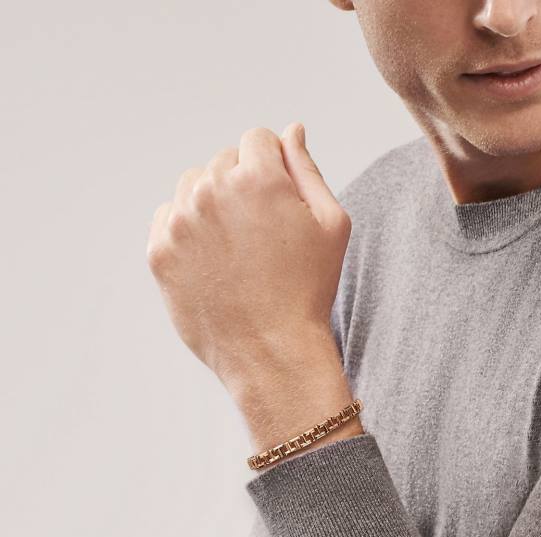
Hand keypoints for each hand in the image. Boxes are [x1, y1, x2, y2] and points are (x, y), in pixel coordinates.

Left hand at [146, 123, 350, 389]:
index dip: (272, 165)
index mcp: (258, 178)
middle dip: (243, 184)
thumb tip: (292, 130)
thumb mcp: (330, 224)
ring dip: (212, 201)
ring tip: (236, 244)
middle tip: (261, 231)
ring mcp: (180, 223)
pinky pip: (168, 216)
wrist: (272, 351)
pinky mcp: (159, 252)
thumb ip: (308, 168)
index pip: (257, 139)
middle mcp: (212, 191)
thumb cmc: (309, 289)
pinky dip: (187, 227)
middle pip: (223, 160)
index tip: (277, 199)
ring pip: (193, 185)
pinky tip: (212, 257)